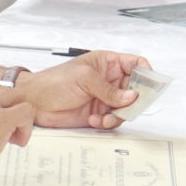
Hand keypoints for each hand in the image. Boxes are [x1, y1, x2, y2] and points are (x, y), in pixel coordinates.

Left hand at [18, 50, 144, 129]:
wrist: (35, 102)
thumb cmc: (53, 82)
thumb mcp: (84, 79)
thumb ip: (109, 89)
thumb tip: (132, 96)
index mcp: (108, 63)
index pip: (136, 64)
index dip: (147, 74)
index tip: (150, 86)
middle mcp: (109, 80)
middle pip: (136, 89)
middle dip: (135, 101)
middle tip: (129, 107)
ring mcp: (105, 97)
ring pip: (126, 108)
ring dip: (119, 115)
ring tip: (105, 117)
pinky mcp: (99, 113)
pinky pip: (114, 120)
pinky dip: (107, 123)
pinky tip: (93, 119)